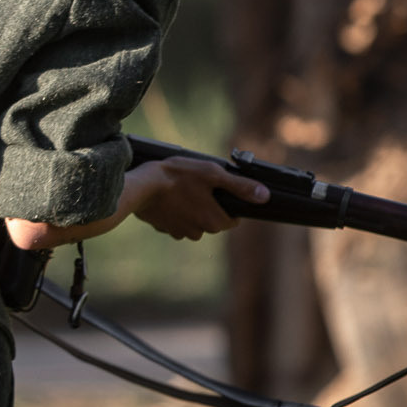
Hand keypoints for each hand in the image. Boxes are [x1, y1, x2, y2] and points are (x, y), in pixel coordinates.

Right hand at [125, 156, 268, 240]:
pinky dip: (176, 212)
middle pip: (213, 221)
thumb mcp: (213, 174)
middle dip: (210, 207)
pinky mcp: (164, 229)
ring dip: (193, 210)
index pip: (232, 220)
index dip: (230, 205)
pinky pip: (177, 223)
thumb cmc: (179, 177)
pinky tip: (170, 198)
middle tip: (200, 186)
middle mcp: (199, 232)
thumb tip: (264, 196)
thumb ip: (239, 187)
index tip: (221, 191)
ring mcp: (179, 232)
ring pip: (195, 222)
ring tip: (183, 190)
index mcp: (214, 221)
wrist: (141, 186)